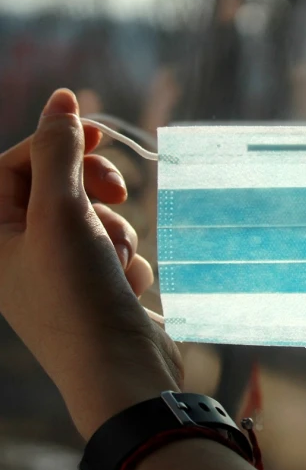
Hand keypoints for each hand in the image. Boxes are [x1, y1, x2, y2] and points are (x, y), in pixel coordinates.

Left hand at [0, 89, 182, 438]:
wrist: (121, 370)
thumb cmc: (77, 294)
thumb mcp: (61, 212)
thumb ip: (59, 152)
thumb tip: (62, 99)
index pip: (15, 166)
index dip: (54, 142)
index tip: (98, 131)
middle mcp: (20, 255)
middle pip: (56, 190)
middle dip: (91, 188)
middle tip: (118, 189)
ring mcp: (60, 275)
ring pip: (94, 219)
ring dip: (115, 230)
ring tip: (116, 259)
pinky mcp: (96, 289)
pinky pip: (114, 251)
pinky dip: (126, 260)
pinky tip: (127, 287)